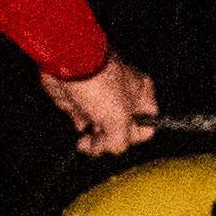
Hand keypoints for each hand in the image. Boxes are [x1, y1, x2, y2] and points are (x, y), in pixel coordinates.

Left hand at [43, 56, 160, 154]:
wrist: (68, 67)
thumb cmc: (98, 83)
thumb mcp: (118, 120)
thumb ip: (121, 141)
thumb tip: (114, 148)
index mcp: (141, 94)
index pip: (147, 126)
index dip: (133, 138)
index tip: (120, 141)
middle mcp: (123, 97)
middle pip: (123, 131)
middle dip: (110, 141)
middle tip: (99, 144)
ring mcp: (102, 99)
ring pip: (103, 129)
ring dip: (95, 140)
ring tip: (86, 143)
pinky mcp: (82, 101)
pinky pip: (85, 123)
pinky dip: (82, 130)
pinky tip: (80, 130)